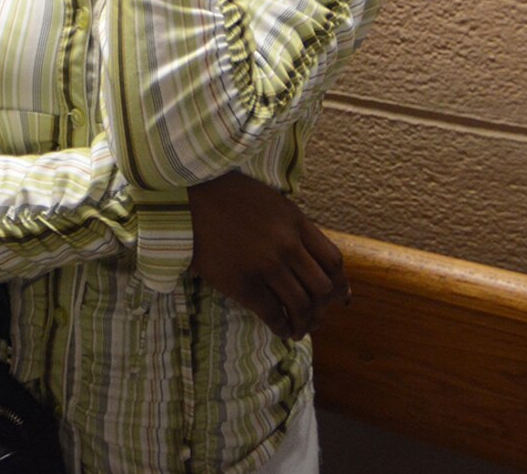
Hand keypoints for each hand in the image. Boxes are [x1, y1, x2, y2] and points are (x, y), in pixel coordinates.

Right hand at [186, 170, 348, 338]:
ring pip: (301, 305)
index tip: (340, 298)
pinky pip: (272, 313)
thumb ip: (292, 227)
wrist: (186, 196)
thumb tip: (310, 259)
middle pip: (321, 288)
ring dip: (305, 323)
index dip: (340, 285)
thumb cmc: (225, 196)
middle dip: (323, 308)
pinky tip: (281, 329)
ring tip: (299, 328)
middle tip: (317, 317)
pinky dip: (282, 327)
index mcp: (296, 223)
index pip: (333, 262)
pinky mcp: (242, 283)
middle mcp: (287, 246)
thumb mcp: (270, 202)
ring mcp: (265, 266)